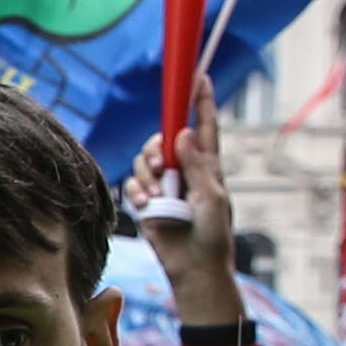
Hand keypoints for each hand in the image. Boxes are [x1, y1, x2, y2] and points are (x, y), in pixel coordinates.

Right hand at [131, 113, 240, 323]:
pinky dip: (138, 193)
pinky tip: (150, 207)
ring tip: (158, 197)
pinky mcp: (146, 201)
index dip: (202, 101)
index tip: (199, 77)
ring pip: (145, 161)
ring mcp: (164, 185)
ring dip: (147, 176)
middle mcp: (184, 169)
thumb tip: (182, 132)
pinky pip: (133, 184)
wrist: (194, 268)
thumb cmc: (212, 235)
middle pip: (163, 139)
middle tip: (162, 166)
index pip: (204, 126)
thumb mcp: (213, 198)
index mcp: (208, 165)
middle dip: (157, 148)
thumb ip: (198, 165)